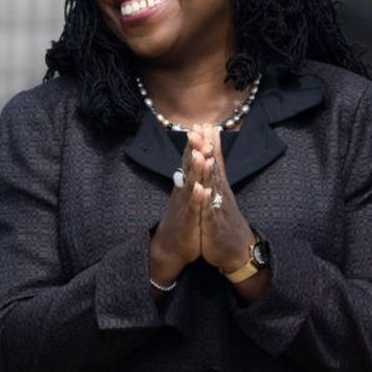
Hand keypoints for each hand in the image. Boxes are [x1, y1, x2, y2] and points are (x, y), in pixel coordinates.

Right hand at [148, 129, 209, 285]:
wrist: (170, 246)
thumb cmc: (182, 219)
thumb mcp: (187, 196)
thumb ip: (190, 176)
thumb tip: (193, 157)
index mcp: (185, 185)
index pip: (189, 160)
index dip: (194, 143)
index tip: (199, 125)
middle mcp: (183, 192)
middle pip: (188, 167)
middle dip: (193, 150)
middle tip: (197, 132)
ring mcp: (184, 206)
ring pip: (191, 185)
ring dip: (196, 170)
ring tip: (200, 155)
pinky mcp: (188, 221)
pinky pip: (193, 208)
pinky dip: (197, 199)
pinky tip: (201, 190)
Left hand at [196, 125, 253, 273]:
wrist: (237, 251)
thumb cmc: (225, 221)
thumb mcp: (220, 197)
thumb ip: (217, 177)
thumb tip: (213, 157)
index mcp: (219, 187)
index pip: (214, 161)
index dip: (209, 142)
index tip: (203, 123)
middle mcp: (220, 194)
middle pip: (213, 167)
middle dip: (207, 148)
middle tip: (201, 128)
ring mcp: (218, 208)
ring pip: (212, 186)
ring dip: (207, 169)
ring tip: (202, 152)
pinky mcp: (214, 225)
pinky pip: (209, 211)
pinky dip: (205, 200)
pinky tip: (202, 190)